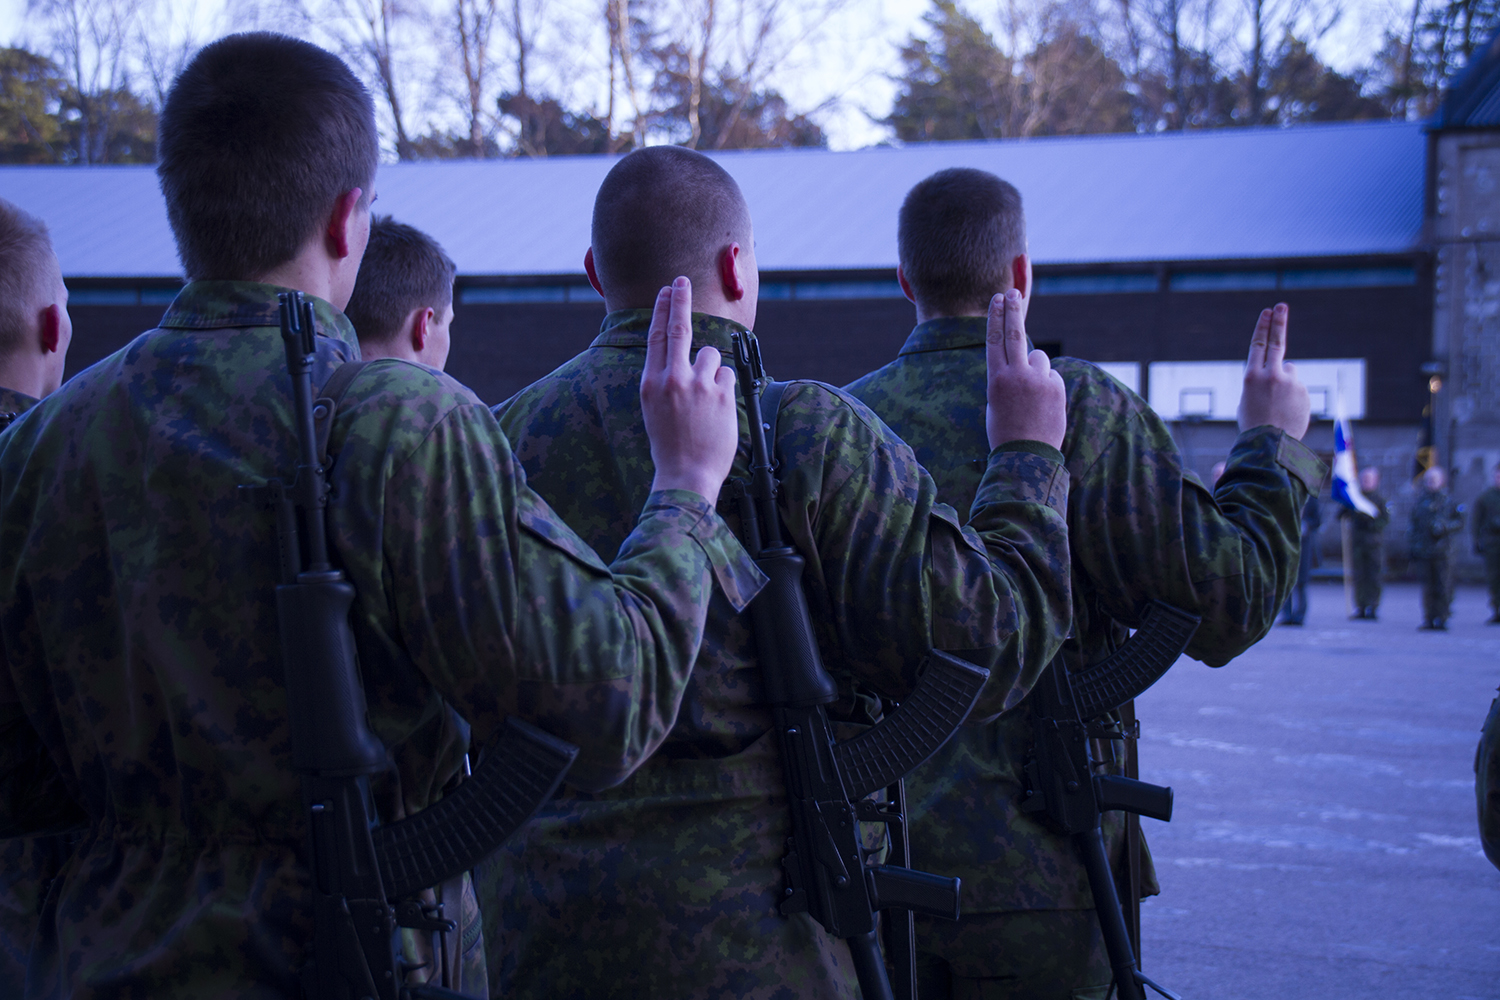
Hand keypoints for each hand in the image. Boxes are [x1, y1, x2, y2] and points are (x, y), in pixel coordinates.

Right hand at [640, 277, 739, 502]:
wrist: (686, 473)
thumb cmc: (670, 444)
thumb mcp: (654, 408)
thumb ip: (664, 379)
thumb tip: (679, 356)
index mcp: (651, 383)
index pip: (658, 336)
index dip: (664, 310)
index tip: (668, 291)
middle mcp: (673, 379)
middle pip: (680, 329)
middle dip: (681, 301)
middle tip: (684, 280)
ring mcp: (699, 386)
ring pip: (711, 356)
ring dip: (711, 369)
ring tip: (706, 399)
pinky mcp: (722, 395)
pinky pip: (727, 376)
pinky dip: (724, 387)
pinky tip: (717, 410)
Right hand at [986, 289, 1065, 449]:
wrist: (1026, 455)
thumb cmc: (1005, 430)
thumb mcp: (996, 401)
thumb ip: (1007, 376)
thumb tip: (1023, 358)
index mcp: (996, 379)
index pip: (995, 339)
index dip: (996, 317)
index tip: (998, 299)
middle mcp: (1016, 375)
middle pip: (1016, 334)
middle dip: (1013, 310)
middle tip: (1012, 292)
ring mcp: (1038, 381)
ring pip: (1039, 359)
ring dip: (1037, 370)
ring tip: (1031, 397)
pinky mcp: (1056, 388)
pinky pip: (1052, 377)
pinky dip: (1049, 386)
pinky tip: (1043, 406)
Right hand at [1237, 303, 1309, 439]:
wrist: (1270, 444)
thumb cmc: (1254, 423)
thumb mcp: (1249, 398)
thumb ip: (1265, 379)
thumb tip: (1289, 366)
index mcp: (1251, 376)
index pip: (1258, 345)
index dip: (1263, 327)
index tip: (1267, 312)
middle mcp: (1271, 375)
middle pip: (1277, 342)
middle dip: (1278, 322)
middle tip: (1280, 306)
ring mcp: (1290, 382)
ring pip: (1289, 373)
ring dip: (1285, 384)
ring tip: (1277, 406)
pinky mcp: (1303, 391)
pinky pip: (1298, 388)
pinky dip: (1294, 397)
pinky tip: (1287, 412)